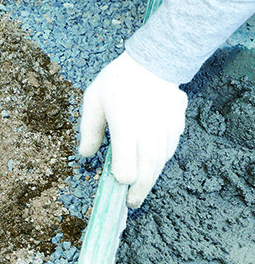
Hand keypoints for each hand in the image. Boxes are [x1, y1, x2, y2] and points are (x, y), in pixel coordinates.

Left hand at [79, 52, 187, 207]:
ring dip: (152, 176)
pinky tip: (151, 168)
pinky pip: (170, 148)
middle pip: (148, 162)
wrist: (153, 62)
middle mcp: (148, 123)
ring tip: (140, 190)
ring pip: (161, 158)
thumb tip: (85, 154)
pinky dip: (161, 161)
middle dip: (141, 186)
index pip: (127, 152)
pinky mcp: (177, 123)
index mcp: (124, 118)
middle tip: (131, 202)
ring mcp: (166, 123)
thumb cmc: (116, 82)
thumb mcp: (94, 100)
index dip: (124, 171)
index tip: (120, 182)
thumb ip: (89, 129)